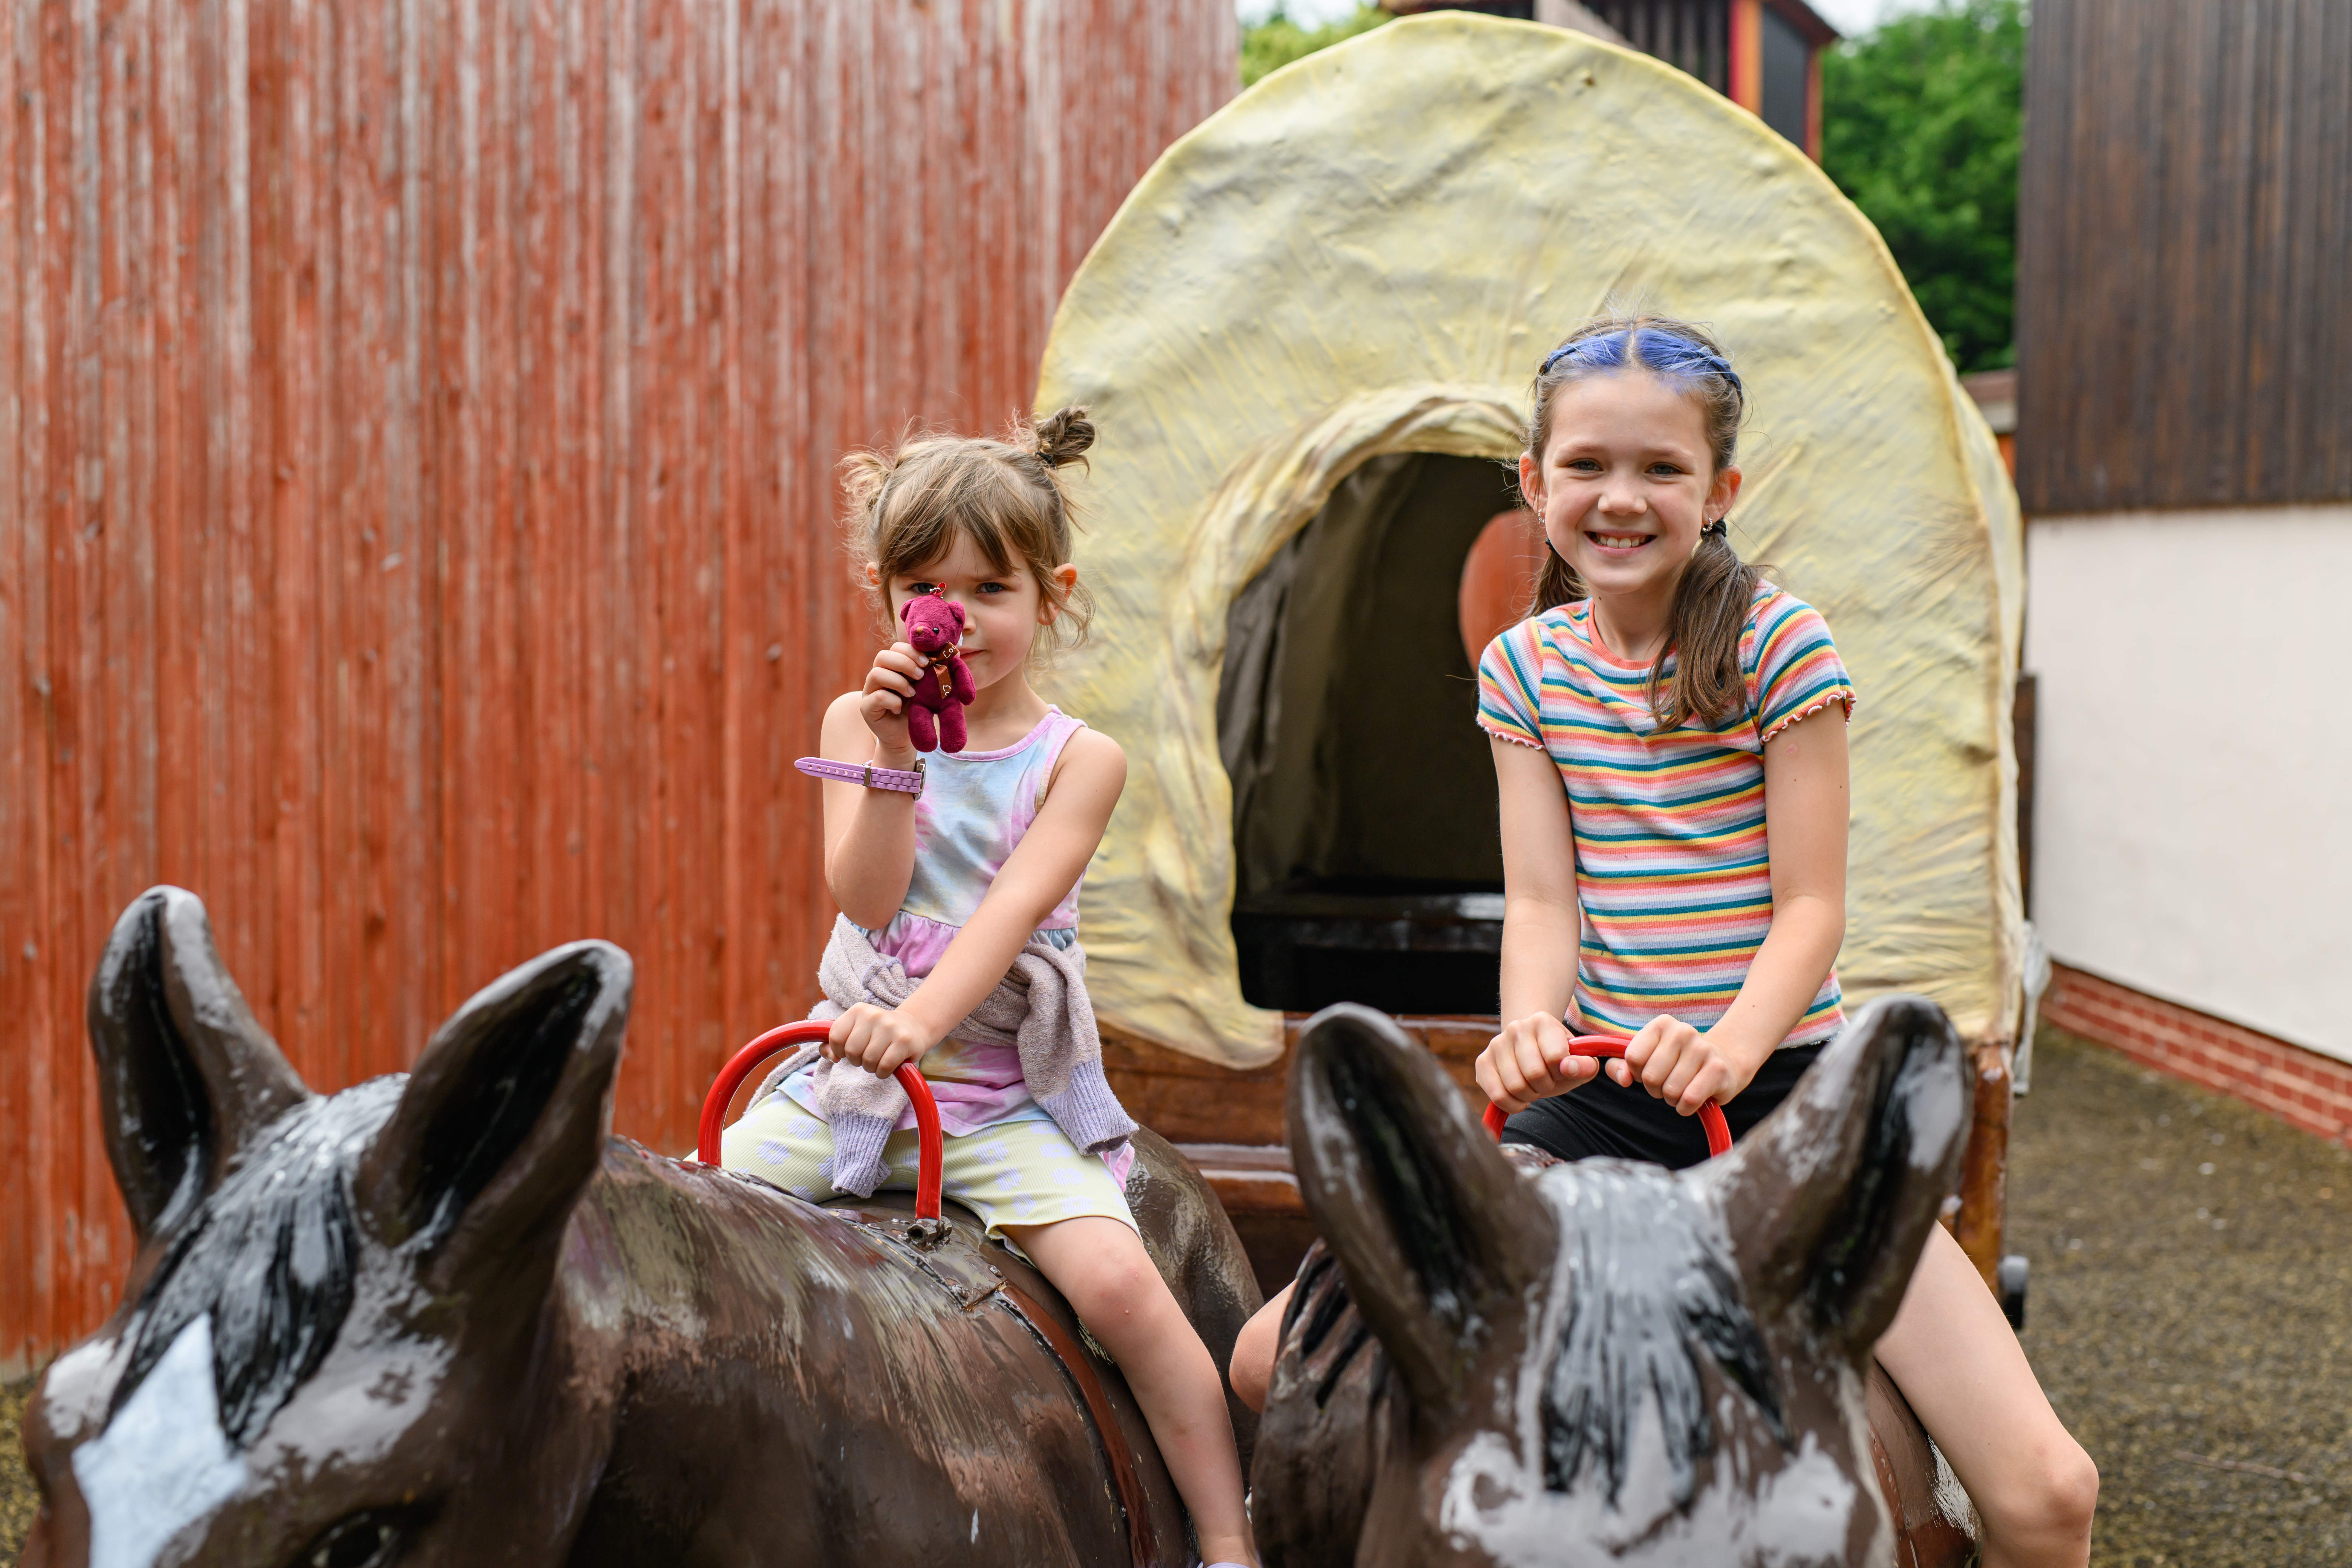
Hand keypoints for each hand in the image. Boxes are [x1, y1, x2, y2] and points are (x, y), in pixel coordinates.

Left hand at [823, 1003, 935, 1079]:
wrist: (913, 1027)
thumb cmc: (877, 1033)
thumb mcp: (855, 1030)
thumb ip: (834, 1043)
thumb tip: (832, 1056)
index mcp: (858, 1010)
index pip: (835, 1037)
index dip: (839, 1050)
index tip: (849, 1050)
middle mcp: (873, 1015)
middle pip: (851, 1051)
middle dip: (857, 1060)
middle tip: (867, 1055)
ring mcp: (890, 1027)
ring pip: (868, 1061)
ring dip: (871, 1067)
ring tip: (879, 1059)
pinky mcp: (904, 1041)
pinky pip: (883, 1067)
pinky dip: (882, 1073)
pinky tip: (888, 1066)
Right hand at [859, 642, 926, 756]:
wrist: (905, 736)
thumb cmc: (916, 708)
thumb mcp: (927, 687)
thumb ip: (936, 671)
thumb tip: (956, 652)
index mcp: (892, 666)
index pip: (896, 648)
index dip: (911, 652)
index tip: (927, 662)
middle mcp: (878, 674)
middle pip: (882, 656)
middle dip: (904, 663)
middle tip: (920, 676)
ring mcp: (870, 690)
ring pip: (876, 674)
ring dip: (899, 682)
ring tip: (912, 694)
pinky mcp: (866, 707)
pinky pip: (877, 697)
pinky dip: (893, 701)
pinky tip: (900, 708)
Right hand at [1475, 1012, 1602, 1114]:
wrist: (1531, 1049)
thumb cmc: (1556, 1058)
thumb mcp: (1578, 1061)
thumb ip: (1584, 1065)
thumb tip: (1568, 1068)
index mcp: (1542, 1021)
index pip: (1555, 1056)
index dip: (1562, 1072)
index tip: (1560, 1070)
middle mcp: (1516, 1027)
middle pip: (1534, 1073)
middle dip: (1545, 1086)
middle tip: (1545, 1082)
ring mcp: (1496, 1043)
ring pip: (1514, 1086)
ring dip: (1528, 1096)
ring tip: (1532, 1088)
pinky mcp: (1482, 1061)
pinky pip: (1496, 1095)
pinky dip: (1512, 1104)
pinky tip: (1518, 1097)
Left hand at [1609, 1015, 1763, 1114]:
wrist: (1721, 1064)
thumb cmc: (1675, 1064)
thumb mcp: (1646, 1060)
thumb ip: (1621, 1067)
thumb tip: (1623, 1079)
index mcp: (1661, 1024)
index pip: (1633, 1057)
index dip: (1637, 1072)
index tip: (1649, 1070)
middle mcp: (1682, 1031)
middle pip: (1650, 1076)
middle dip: (1654, 1089)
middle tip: (1668, 1082)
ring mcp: (1702, 1049)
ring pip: (1669, 1091)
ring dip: (1671, 1099)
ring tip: (1682, 1087)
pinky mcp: (1717, 1070)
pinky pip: (1689, 1100)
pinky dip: (1685, 1108)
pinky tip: (1692, 1098)